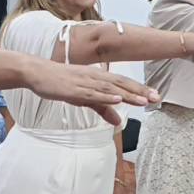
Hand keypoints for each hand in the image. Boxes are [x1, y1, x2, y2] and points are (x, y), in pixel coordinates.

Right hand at [25, 62, 160, 125]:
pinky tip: (116, 99)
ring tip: (142, 100)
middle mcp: (94, 77)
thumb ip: (102, 108)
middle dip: (139, 91)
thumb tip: (118, 121)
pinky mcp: (73, 89)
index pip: (122, 83)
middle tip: (156, 97)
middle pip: (120, 84)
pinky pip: (91, 93)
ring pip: (109, 88)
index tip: (155, 96)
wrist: (37, 73)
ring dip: (127, 94)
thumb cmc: (61, 83)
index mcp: (98, 78)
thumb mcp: (84, 97)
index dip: (139, 89)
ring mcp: (84, 82)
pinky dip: (105, 96)